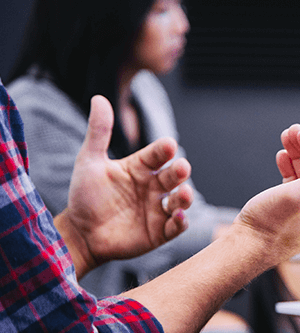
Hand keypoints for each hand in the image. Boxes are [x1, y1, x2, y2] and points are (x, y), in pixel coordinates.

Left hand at [58, 95, 192, 276]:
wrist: (80, 233)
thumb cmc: (85, 196)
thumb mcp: (89, 162)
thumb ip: (98, 132)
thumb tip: (99, 98)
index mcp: (139, 168)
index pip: (157, 155)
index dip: (163, 150)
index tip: (168, 145)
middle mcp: (152, 186)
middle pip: (172, 176)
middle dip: (179, 171)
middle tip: (181, 168)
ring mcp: (157, 209)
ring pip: (179, 200)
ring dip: (185, 197)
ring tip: (183, 194)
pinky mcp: (159, 232)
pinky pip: (175, 226)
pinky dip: (180, 222)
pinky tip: (177, 217)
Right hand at [234, 124, 299, 265]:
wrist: (246, 248)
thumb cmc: (268, 228)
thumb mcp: (297, 196)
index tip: (299, 133)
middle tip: (290, 132)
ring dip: (298, 156)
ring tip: (285, 141)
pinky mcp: (295, 211)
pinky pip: (298, 184)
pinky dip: (291, 169)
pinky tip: (282, 158)